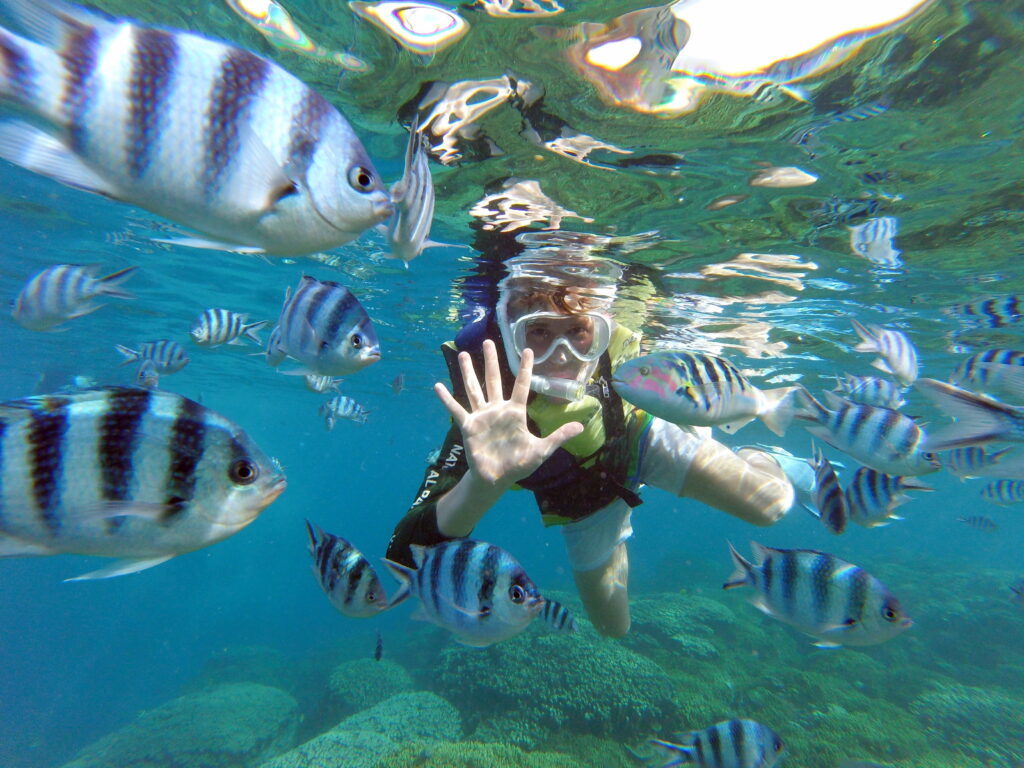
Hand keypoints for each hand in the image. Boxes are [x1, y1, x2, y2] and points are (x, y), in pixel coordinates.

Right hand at [434, 339, 583, 487]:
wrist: (496, 479)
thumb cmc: (518, 464)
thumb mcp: (542, 450)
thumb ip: (558, 437)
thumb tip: (581, 426)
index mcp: (515, 412)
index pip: (521, 385)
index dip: (525, 368)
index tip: (527, 349)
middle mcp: (497, 410)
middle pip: (493, 380)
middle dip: (491, 361)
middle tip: (488, 341)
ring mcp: (482, 416)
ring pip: (474, 389)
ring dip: (468, 372)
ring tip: (463, 353)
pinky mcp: (469, 426)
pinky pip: (456, 410)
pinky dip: (447, 399)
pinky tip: (438, 386)